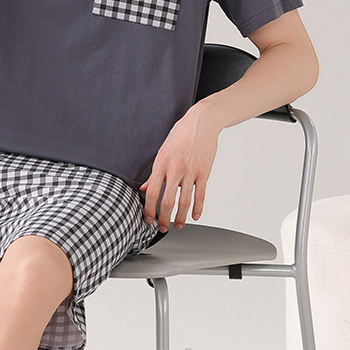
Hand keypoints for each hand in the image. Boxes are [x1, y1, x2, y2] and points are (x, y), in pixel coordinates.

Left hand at [139, 104, 218, 231]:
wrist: (202, 122)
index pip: (152, 192)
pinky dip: (198, 208)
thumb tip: (145, 188)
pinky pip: (200, 194)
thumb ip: (155, 172)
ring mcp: (190, 171)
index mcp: (161, 163)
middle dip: (163, 218)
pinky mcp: (204, 172)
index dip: (149, 209)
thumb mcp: (163, 150)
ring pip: (184, 201)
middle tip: (162, 228)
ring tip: (177, 225)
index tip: (148, 219)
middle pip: (167, 200)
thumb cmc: (181, 134)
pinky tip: (195, 216)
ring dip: (180, 217)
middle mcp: (175, 168)